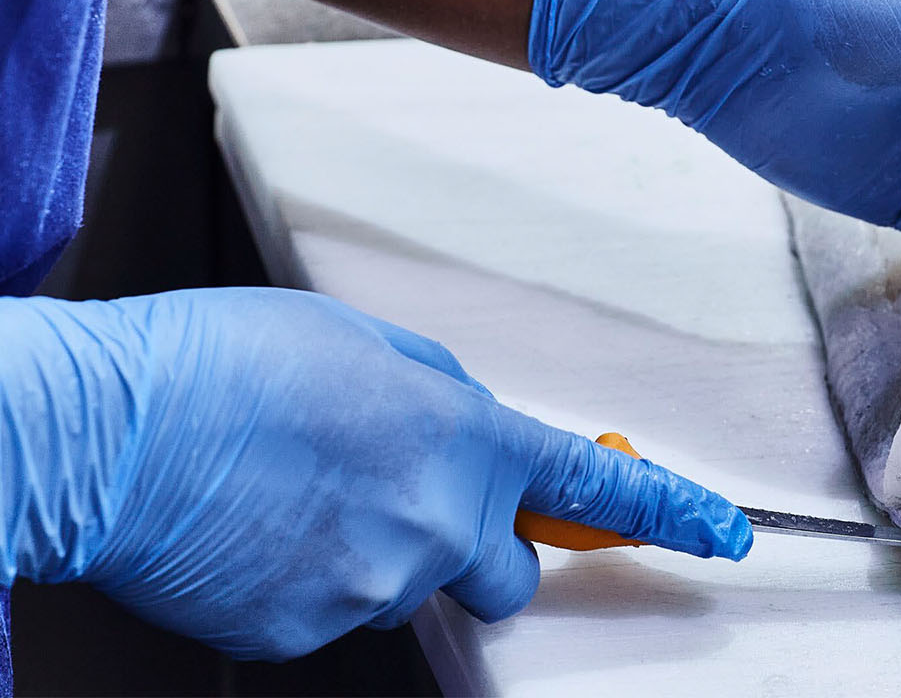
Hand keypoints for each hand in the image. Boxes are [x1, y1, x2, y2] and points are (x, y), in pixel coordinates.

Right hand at [0, 289, 749, 659]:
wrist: (107, 429)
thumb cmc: (223, 363)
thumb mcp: (360, 342)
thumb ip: (438, 391)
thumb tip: (461, 425)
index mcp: (460, 437)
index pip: (592, 487)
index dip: (668, 513)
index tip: (721, 535)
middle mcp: (434, 523)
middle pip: (504, 571)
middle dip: (476, 545)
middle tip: (402, 500)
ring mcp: (371, 586)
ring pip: (408, 585)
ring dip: (375, 550)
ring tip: (292, 494)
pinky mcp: (306, 630)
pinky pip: (335, 609)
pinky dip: (310, 577)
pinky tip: (258, 529)